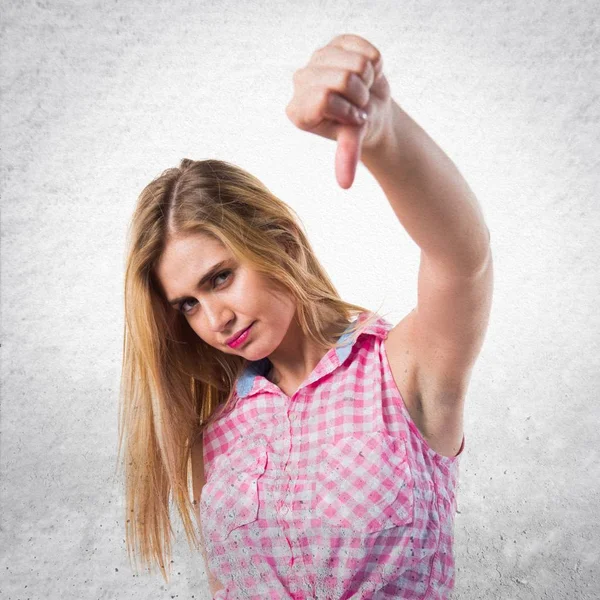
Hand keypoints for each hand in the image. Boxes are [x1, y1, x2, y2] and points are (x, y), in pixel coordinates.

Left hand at [285, 34, 391, 188]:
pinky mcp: (335, 42)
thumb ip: (346, 156)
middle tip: (358, 105)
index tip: (353, 119)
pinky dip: (374, 64)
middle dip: (360, 96)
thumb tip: (345, 184)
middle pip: (342, 79)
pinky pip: (365, 48)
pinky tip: (366, 75)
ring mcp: (316, 59)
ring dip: (368, 80)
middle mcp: (300, 82)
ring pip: (356, 62)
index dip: (347, 109)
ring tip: (362, 90)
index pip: (324, 98)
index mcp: (297, 110)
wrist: (372, 109)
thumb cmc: (357, 128)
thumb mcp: (351, 140)